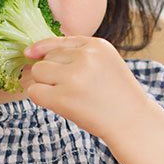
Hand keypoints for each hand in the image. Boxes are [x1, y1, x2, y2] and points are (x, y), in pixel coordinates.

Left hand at [24, 36, 155, 139]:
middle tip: (69, 88)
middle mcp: (85, 57)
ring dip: (43, 84)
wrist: (133, 122)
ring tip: (63, 95)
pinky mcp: (64, 98)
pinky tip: (55, 103)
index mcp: (97, 45)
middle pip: (46, 57)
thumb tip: (31, 53)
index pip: (59, 41)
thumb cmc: (116, 95)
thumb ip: (77, 54)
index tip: (30, 54)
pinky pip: (34, 91)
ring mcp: (74, 77)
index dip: (43, 48)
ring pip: (38, 72)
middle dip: (50, 72)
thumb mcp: (105, 63)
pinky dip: (39, 97)